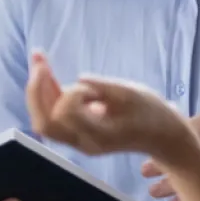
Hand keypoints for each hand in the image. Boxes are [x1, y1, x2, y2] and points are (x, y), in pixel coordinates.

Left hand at [26, 52, 191, 160]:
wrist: (162, 137)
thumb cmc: (152, 113)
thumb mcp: (134, 95)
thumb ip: (106, 87)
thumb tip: (80, 77)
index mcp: (100, 135)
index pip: (68, 117)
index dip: (70, 94)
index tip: (88, 86)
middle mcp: (84, 142)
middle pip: (45, 124)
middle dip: (37, 91)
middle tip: (39, 60)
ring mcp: (77, 141)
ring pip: (44, 120)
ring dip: (38, 89)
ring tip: (38, 58)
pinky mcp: (75, 133)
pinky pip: (52, 115)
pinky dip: (46, 93)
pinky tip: (44, 68)